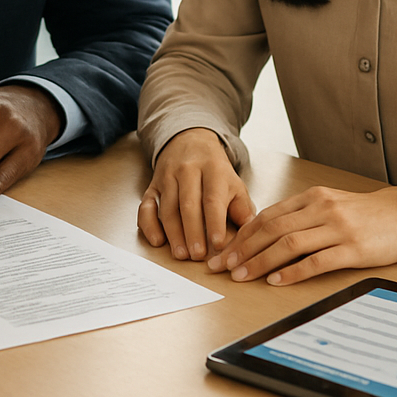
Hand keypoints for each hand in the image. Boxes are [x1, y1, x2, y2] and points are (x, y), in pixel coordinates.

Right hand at [138, 127, 254, 260]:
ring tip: (181, 254)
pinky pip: (146, 206)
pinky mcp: (152, 185)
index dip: (215, 222)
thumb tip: (250, 232)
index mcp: (213, 169)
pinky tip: (157, 240)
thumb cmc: (215, 170)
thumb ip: (242, 207)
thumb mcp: (234, 183)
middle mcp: (188, 171)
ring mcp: (167, 177)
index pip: (213, 199)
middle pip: (188, 204)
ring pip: (168, 207)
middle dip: (193, 232)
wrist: (190, 141)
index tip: (218, 244)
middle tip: (197, 255)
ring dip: (173, 233)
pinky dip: (149, 224)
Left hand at [210, 185, 396, 285]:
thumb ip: (300, 214)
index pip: (267, 216)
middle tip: (223, 266)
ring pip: (289, 244)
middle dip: (243, 249)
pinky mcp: (353, 249)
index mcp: (311, 197)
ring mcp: (337, 228)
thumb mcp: (329, 204)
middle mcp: (321, 209)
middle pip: (272, 229)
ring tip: (242, 275)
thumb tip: (264, 232)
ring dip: (261, 261)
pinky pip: (317, 261)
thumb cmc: (364, 213)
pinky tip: (276, 281)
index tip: (224, 251)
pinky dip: (293, 272)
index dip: (242, 235)